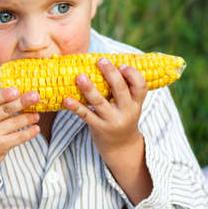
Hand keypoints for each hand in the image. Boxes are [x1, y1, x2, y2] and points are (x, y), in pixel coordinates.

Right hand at [0, 87, 39, 199]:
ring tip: (37, 115)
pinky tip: (36, 128)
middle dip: (22, 101)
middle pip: (6, 109)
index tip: (17, 90)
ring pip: (14, 122)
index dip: (4, 94)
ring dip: (28, 117)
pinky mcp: (0, 146)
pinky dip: (29, 132)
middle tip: (36, 96)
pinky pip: (18, 137)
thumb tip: (16, 92)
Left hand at [64, 58, 151, 203]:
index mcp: (136, 103)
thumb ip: (124, 88)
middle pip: (120, 90)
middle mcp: (127, 111)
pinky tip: (66, 99)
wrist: (121, 147)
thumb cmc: (122, 116)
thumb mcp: (130, 105)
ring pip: (100, 103)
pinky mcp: (98, 128)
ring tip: (80, 76)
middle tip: (101, 61)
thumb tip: (106, 61)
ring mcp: (112, 121)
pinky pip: (86, 116)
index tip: (122, 65)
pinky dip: (76, 107)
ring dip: (89, 89)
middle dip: (111, 74)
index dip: (133, 75)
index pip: (140, 87)